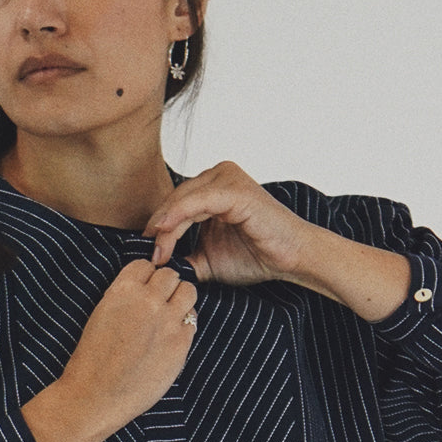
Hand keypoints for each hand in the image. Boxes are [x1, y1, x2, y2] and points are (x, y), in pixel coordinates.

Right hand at [58, 259, 197, 437]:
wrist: (95, 396)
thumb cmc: (92, 358)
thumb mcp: (102, 313)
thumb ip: (126, 296)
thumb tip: (146, 287)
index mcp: (123, 290)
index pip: (145, 264)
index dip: (145, 276)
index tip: (143, 288)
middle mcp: (148, 301)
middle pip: (170, 274)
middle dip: (164, 286)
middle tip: (157, 302)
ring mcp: (168, 322)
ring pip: (188, 291)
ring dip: (180, 299)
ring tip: (170, 314)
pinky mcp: (181, 344)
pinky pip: (193, 321)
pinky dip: (184, 324)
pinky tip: (171, 336)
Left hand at [143, 161, 312, 285]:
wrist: (292, 259)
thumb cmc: (256, 256)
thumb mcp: (208, 258)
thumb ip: (184, 256)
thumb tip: (154, 267)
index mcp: (213, 186)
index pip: (175, 202)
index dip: (158, 226)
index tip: (149, 253)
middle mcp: (219, 174)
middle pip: (176, 198)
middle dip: (159, 228)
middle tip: (152, 256)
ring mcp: (228, 177)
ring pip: (183, 200)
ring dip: (166, 226)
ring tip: (158, 251)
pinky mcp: (235, 189)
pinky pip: (198, 201)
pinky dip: (179, 216)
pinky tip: (164, 231)